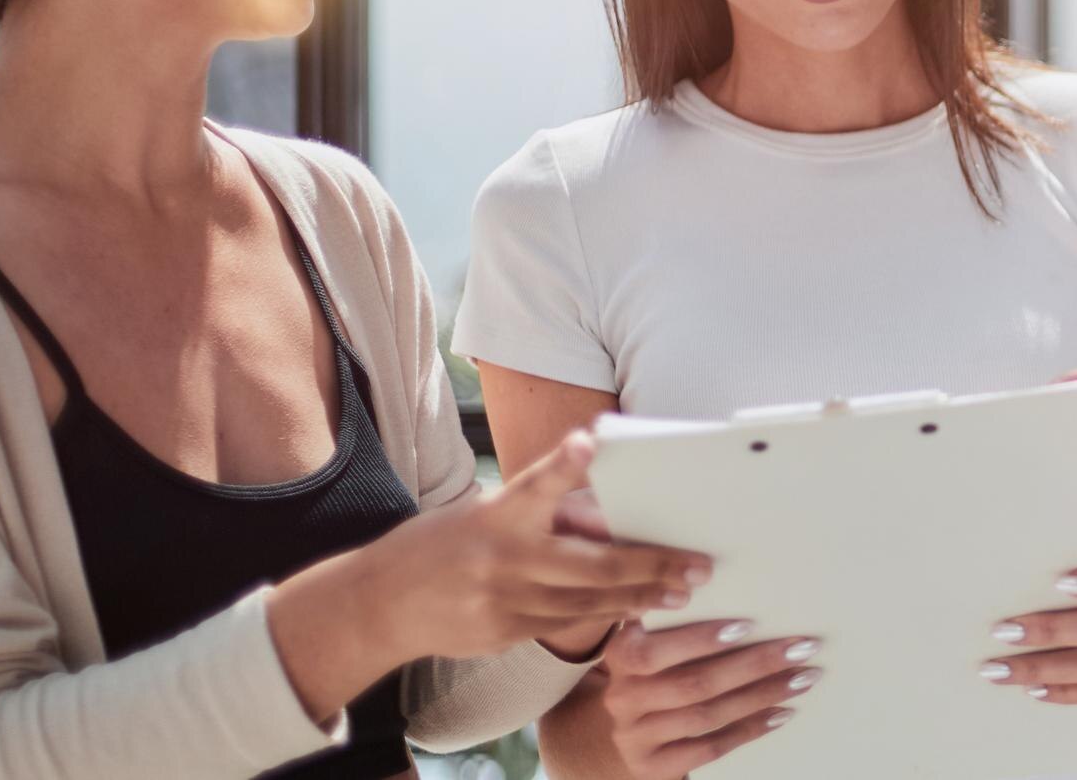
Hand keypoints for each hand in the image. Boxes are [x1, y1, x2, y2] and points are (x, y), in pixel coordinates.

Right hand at [371, 430, 711, 662]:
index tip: (590, 441)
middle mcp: (501, 558)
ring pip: (588, 604)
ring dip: (640, 598)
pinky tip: (635, 612)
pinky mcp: (503, 635)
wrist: (380, 603)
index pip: (534, 483)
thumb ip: (541, 511)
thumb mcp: (485, 512)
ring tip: (680, 592)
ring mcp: (503, 603)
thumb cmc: (446, 543)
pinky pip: (565, 627)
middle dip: (651, 567)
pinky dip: (604, 619)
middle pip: (591, 565)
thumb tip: (605, 512)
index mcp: (496, 514)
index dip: (564, 463)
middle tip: (696, 566)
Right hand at [597, 620, 824, 778]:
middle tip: (801, 648)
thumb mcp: (643, 638)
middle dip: (755, 664)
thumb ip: (666, 614)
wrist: (614, 732)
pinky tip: (782, 712)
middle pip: (695, 683)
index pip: (656, 651)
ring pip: (709, 715)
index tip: (748, 624)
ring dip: (763, 695)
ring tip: (803, 677)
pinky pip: (712, 747)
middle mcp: (624, 698)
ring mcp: (638, 737)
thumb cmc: (645, 670)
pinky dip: (751, 729)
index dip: (701, 639)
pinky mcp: (656, 766)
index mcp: (622, 656)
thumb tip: (703, 579)